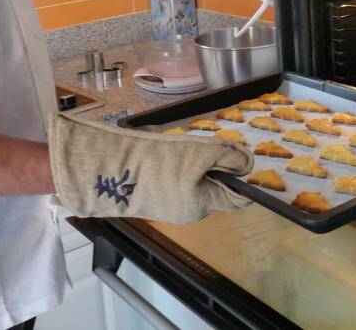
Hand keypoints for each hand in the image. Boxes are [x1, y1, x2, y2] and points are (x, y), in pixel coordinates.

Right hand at [48, 113, 252, 223]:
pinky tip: (156, 151)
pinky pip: (170, 177)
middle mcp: (187, 211)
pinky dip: (170, 163)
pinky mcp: (149, 195)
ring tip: (172, 146)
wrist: (107, 169)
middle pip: (211, 183)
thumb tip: (248, 164)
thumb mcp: (200, 153)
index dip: (242, 176)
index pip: (235, 197)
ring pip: (190, 178)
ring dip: (188, 159)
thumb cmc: (158, 162)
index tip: (241, 155)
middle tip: (196, 144)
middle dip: (209, 161)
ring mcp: (166, 205)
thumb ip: (228, 156)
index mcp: (202, 205)